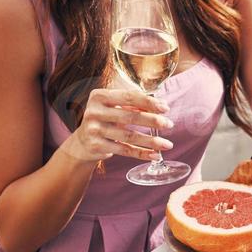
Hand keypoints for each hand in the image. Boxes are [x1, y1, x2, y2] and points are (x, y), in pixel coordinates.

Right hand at [58, 88, 174, 166]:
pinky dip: (142, 153)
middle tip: (169, 124)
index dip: (148, 102)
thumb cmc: (104, 120)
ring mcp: (94, 130)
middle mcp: (94, 112)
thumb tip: (161, 105)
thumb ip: (132, 104)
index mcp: (99, 96)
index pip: (128, 97)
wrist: (81, 143)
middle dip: (152, 121)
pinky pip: (124, 150)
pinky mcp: (96, 146)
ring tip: (167, 144)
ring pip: (129, 136)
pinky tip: (155, 155)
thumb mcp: (113, 107)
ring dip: (151, 141)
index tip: (165, 107)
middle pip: (129, 116)